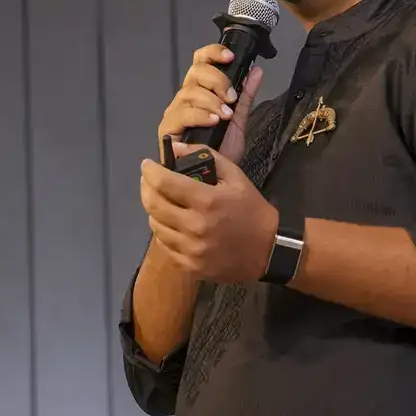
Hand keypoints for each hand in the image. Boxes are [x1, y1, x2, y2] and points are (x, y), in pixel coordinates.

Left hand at [139, 147, 278, 284]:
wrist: (269, 250)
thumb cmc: (251, 209)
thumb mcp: (235, 175)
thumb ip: (205, 156)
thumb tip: (175, 148)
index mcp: (206, 201)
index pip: (164, 183)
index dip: (150, 171)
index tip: (147, 164)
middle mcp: (195, 227)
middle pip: (153, 205)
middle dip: (146, 188)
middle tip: (148, 181)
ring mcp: (191, 250)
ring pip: (156, 226)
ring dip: (154, 210)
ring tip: (161, 201)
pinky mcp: (191, 267)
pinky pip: (165, 246)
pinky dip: (163, 231)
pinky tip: (171, 223)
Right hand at [157, 46, 264, 161]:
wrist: (212, 181)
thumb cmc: (221, 151)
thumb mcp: (238, 121)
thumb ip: (245, 96)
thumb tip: (257, 70)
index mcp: (201, 90)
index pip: (201, 61)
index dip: (213, 54)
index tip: (230, 57)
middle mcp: (185, 97)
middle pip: (195, 72)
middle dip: (217, 80)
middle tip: (231, 97)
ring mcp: (175, 111)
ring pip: (189, 92)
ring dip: (211, 101)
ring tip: (225, 114)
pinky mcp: (167, 129)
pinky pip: (181, 114)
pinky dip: (199, 115)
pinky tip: (213, 121)